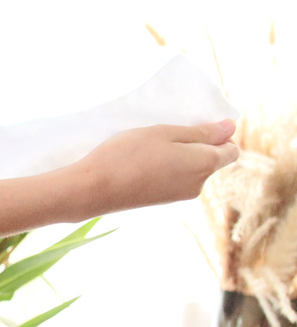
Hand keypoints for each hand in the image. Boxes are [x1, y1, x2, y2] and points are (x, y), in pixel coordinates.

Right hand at [67, 119, 238, 217]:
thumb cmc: (128, 154)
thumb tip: (232, 128)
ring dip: (178, 157)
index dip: (219, 135)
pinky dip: (165, 169)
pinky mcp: (163, 201)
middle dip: (195, 145)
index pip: (231, 150)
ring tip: (148, 148)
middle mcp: (199, 184)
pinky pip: (175, 180)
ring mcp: (180, 196)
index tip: (193, 125)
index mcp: (204, 164)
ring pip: (191, 170)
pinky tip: (141, 163)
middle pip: (210, 160)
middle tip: (164, 133)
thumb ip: (201, 132)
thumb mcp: (164, 133)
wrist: (94, 189)